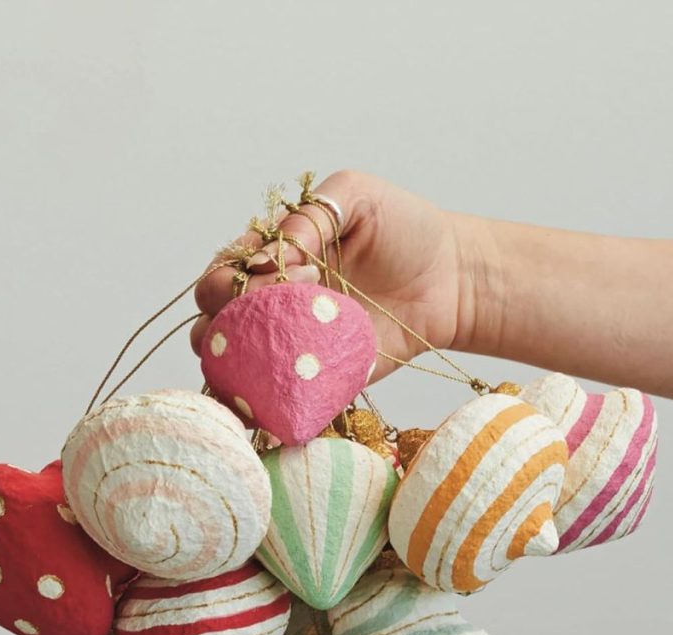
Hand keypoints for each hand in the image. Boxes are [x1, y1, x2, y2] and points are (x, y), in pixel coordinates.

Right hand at [191, 170, 477, 382]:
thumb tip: (273, 251)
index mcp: (275, 257)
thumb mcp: (356, 197)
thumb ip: (311, 216)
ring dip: (233, 360)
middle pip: (220, 318)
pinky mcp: (320, 377)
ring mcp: (295, 343)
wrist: (452, 279)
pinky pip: (282, 393)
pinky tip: (268, 395)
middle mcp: (277, 302)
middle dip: (221, 317)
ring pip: (239, 361)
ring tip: (258, 352)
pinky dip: (266, 399)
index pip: (226, 269)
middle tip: (260, 309)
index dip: (226, 274)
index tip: (260, 271)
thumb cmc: (405, 230)